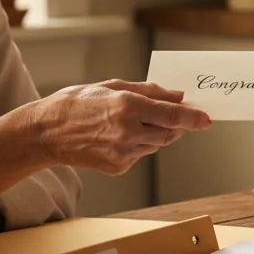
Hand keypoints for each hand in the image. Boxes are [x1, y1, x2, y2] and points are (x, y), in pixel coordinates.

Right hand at [31, 80, 210, 174]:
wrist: (47, 133)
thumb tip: (177, 96)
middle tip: (178, 116)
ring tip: (136, 121)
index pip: (171, 115)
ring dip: (156, 133)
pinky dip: (140, 144)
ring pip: (156, 144)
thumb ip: (149, 91)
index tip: (207, 118)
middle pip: (169, 133)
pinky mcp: (118, 168)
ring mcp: (122, 153)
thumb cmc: (77, 103)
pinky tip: (121, 135)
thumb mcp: (113, 85)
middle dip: (177, 125)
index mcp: (126, 106)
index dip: (192, 117)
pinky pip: (141, 154)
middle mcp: (127, 132)